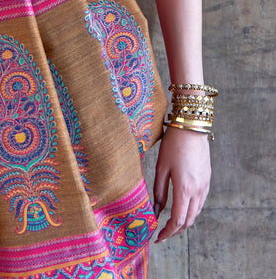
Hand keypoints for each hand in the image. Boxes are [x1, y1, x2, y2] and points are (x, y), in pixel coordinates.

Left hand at [153, 125, 210, 241]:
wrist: (192, 127)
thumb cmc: (173, 144)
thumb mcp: (161, 167)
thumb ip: (159, 191)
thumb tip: (156, 210)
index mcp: (185, 189)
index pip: (178, 220)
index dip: (168, 232)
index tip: (158, 237)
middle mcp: (198, 191)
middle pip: (189, 221)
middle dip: (175, 230)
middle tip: (162, 232)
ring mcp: (205, 186)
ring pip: (196, 213)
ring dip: (184, 221)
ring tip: (170, 221)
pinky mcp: (207, 180)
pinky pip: (200, 202)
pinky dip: (191, 210)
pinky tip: (181, 206)